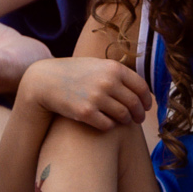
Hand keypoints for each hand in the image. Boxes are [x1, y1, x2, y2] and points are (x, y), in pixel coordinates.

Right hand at [18, 55, 152, 129]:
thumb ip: (118, 74)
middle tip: (138, 118)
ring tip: (124, 121)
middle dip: (139, 114)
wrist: (45, 81)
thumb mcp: (98, 65)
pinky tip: (108, 124)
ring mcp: (97, 97)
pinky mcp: (86, 113)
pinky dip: (111, 126)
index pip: (141, 87)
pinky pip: (108, 125)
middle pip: (134, 104)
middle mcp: (108, 82)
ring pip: (123, 116)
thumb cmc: (74, 73)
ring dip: (126, 121)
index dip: (147, 100)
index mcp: (114, 68)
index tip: (147, 106)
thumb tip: (142, 90)